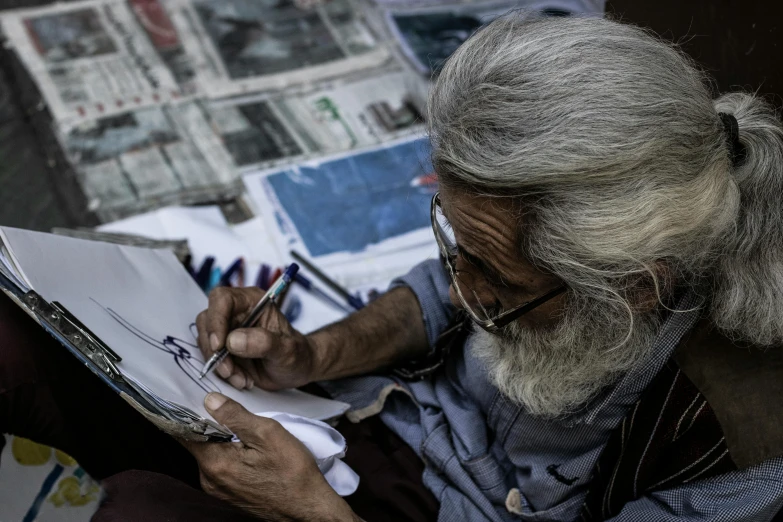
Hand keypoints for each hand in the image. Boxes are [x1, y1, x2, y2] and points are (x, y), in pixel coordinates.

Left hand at [183, 393, 358, 521]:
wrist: (307, 508)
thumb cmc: (292, 472)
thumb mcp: (268, 434)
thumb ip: (236, 416)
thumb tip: (210, 400)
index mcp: (215, 463)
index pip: (184, 431)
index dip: (186, 410)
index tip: (191, 394)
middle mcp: (209, 479)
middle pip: (197, 442)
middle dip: (209, 423)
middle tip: (227, 406)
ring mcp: (218, 489)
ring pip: (210, 453)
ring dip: (221, 438)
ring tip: (242, 428)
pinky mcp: (228, 493)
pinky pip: (220, 465)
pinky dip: (228, 452)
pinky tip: (247, 447)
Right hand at [196, 287, 317, 389]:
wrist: (296, 369)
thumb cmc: (296, 354)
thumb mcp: (286, 350)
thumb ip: (264, 342)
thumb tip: (233, 340)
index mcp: (252, 301)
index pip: (222, 299)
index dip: (216, 320)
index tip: (219, 346)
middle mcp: (236, 311)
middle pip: (207, 320)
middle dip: (214, 349)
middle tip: (230, 370)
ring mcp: (227, 329)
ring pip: (205, 341)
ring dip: (219, 364)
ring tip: (242, 379)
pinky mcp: (223, 348)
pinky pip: (210, 357)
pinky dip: (222, 372)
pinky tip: (242, 380)